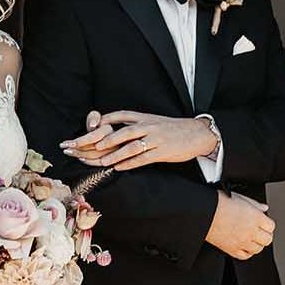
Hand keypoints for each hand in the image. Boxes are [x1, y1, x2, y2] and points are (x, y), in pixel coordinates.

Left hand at [61, 110, 218, 170]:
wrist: (196, 133)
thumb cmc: (171, 129)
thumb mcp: (153, 121)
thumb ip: (135, 124)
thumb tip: (115, 129)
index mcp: (144, 117)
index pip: (120, 116)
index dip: (104, 121)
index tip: (89, 128)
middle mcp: (148, 126)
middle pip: (122, 132)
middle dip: (104, 140)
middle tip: (88, 147)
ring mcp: (155, 138)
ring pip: (131, 146)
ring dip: (115, 154)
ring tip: (101, 161)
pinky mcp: (162, 152)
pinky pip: (143, 158)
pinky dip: (130, 163)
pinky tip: (119, 168)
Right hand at [205, 191, 274, 259]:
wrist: (204, 212)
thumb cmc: (218, 203)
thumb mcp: (239, 197)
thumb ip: (254, 204)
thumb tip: (264, 208)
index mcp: (255, 217)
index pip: (271, 226)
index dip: (267, 224)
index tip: (263, 223)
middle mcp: (251, 231)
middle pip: (267, 239)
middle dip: (264, 235)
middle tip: (259, 231)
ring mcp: (242, 242)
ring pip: (258, 249)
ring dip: (256, 244)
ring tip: (250, 238)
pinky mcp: (232, 249)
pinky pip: (245, 256)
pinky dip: (246, 252)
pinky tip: (243, 245)